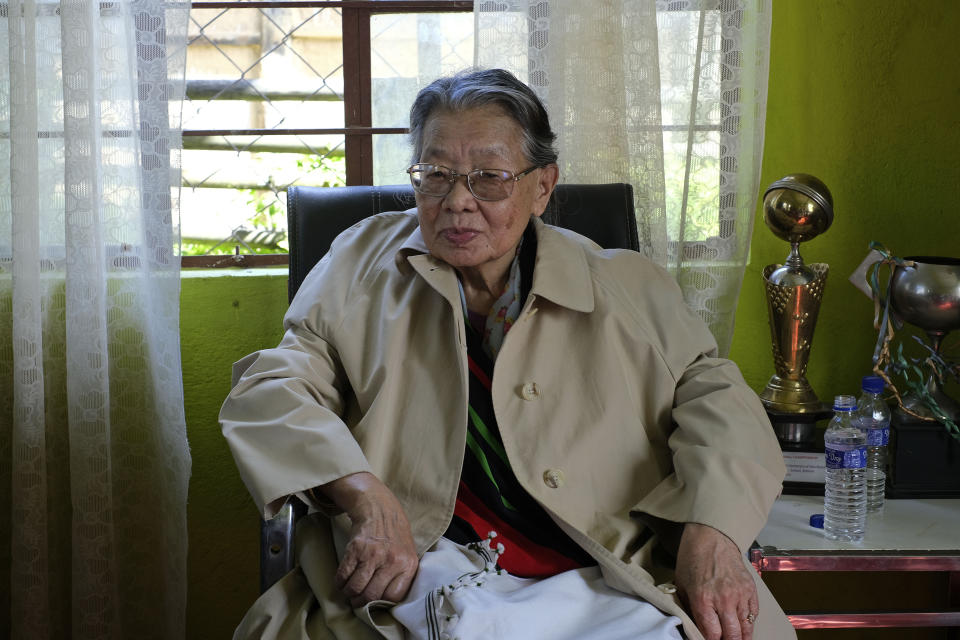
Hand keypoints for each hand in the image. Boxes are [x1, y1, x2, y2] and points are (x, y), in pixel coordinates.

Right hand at [317, 472, 418, 606]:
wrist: (379, 507)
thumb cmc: (395, 533)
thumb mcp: (408, 553)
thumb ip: (402, 575)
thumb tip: (388, 601)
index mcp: (408, 564)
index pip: (393, 597)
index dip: (381, 603)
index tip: (374, 602)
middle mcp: (392, 561)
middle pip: (371, 596)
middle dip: (361, 602)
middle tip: (357, 601)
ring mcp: (373, 555)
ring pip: (355, 588)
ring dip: (349, 593)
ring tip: (349, 591)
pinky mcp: (356, 549)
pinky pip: (344, 575)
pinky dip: (340, 582)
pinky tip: (341, 581)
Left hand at [674, 523, 758, 639]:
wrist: (711, 536)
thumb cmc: (693, 558)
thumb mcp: (682, 584)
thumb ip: (689, 608)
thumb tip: (695, 626)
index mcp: (703, 600)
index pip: (712, 635)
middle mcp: (724, 600)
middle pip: (732, 636)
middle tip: (724, 639)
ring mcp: (740, 595)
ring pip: (746, 628)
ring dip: (741, 636)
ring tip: (736, 638)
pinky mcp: (751, 589)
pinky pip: (754, 614)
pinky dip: (749, 622)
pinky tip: (743, 624)